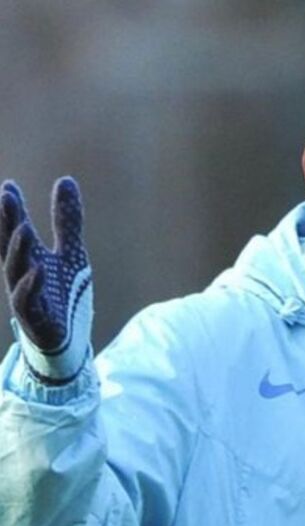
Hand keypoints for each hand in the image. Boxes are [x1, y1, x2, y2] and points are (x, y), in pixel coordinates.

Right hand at [0, 177, 93, 383]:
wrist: (68, 340)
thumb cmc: (62, 294)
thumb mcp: (70, 252)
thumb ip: (66, 220)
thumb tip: (65, 180)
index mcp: (28, 258)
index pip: (16, 230)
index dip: (12, 210)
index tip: (10, 187)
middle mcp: (22, 276)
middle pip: (10, 246)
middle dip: (7, 223)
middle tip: (5, 198)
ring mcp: (27, 298)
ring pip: (16, 272)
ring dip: (18, 250)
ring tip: (24, 230)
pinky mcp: (36, 319)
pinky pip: (28, 302)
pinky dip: (32, 285)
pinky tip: (39, 269)